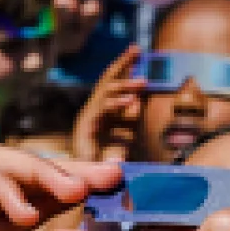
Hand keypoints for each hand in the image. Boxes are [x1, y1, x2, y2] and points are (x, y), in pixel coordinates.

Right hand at [73, 46, 145, 161]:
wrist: (86, 182)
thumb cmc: (104, 161)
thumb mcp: (124, 135)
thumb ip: (130, 119)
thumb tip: (139, 101)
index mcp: (101, 110)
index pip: (112, 82)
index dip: (124, 65)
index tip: (138, 51)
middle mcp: (92, 110)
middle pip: (106, 80)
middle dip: (122, 62)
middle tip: (137, 48)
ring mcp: (87, 117)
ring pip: (105, 92)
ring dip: (125, 85)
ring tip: (144, 82)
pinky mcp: (85, 128)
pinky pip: (101, 110)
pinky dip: (117, 104)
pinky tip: (131, 101)